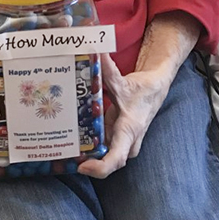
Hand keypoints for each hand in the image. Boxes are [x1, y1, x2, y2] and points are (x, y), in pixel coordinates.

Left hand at [77, 53, 171, 178]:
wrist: (155, 90)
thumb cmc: (140, 90)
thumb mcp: (122, 82)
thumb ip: (106, 69)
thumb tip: (94, 51)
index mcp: (129, 131)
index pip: (116, 159)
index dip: (99, 168)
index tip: (82, 166)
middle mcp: (128, 142)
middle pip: (107, 163)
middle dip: (86, 163)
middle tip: (65, 157)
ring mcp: (123, 143)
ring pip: (104, 156)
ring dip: (86, 155)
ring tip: (64, 150)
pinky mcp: (117, 140)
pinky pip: (103, 149)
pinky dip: (89, 147)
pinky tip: (72, 142)